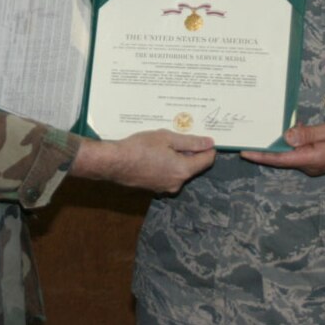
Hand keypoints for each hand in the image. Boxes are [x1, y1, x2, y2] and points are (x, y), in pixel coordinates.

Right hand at [72, 130, 215, 193]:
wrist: (115, 163)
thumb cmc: (140, 147)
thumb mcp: (167, 138)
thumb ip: (191, 142)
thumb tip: (209, 143)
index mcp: (183, 170)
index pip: (207, 161)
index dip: (208, 148)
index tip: (204, 137)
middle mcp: (177, 183)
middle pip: (193, 166)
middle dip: (190, 152)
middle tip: (179, 136)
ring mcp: (165, 188)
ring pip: (180, 170)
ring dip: (177, 158)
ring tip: (165, 143)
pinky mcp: (155, 188)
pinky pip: (168, 174)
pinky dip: (167, 164)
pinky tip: (156, 153)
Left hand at [241, 119, 324, 176]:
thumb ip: (310, 134)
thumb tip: (287, 137)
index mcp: (313, 159)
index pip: (281, 159)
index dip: (262, 155)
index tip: (244, 152)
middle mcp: (310, 165)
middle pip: (282, 157)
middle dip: (265, 149)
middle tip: (248, 136)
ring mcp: (314, 163)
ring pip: (290, 154)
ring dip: (277, 144)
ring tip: (260, 131)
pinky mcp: (317, 159)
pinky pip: (299, 151)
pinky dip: (290, 141)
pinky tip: (285, 128)